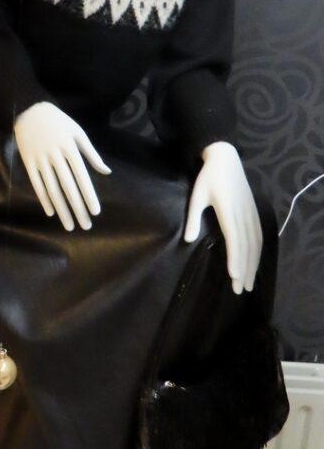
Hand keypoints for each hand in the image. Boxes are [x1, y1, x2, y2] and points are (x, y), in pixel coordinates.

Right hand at [14, 102, 110, 231]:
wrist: (29, 110)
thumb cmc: (59, 122)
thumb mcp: (78, 133)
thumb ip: (92, 154)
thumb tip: (107, 172)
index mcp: (70, 148)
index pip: (82, 177)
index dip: (89, 195)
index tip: (95, 212)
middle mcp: (56, 156)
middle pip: (68, 187)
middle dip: (78, 208)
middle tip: (85, 226)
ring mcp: (40, 160)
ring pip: (52, 190)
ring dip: (62, 209)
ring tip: (69, 225)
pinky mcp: (28, 162)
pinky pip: (37, 184)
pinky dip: (44, 199)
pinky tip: (51, 212)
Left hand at [184, 141, 262, 294]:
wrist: (225, 158)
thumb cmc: (208, 178)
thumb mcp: (197, 196)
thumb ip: (194, 218)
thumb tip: (189, 241)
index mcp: (228, 211)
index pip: (234, 239)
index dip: (235, 258)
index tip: (234, 276)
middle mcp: (243, 214)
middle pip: (247, 246)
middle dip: (245, 269)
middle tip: (241, 290)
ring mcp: (251, 212)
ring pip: (256, 243)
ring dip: (254, 264)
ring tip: (249, 283)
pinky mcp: (254, 211)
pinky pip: (259, 235)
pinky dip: (258, 252)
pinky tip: (256, 263)